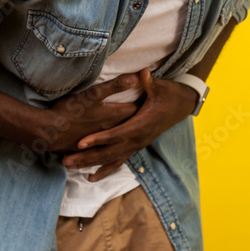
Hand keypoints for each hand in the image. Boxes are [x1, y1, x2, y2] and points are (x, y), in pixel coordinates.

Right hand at [30, 72, 141, 153]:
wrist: (49, 132)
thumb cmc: (71, 110)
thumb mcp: (93, 94)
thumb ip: (115, 86)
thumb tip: (136, 77)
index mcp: (114, 117)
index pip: (136, 109)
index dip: (143, 101)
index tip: (150, 96)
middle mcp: (111, 131)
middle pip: (130, 125)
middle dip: (138, 118)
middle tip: (146, 111)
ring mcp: (102, 142)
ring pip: (120, 140)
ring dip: (127, 134)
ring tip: (134, 131)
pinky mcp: (90, 150)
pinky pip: (106, 151)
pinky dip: (112, 149)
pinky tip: (113, 149)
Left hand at [61, 68, 197, 180]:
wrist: (182, 105)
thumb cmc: (169, 95)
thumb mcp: (160, 87)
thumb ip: (148, 82)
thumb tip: (142, 73)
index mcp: (142, 125)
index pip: (116, 134)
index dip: (99, 138)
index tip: (81, 142)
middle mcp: (139, 138)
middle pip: (109, 151)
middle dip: (87, 156)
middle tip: (67, 160)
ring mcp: (138, 144)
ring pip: (111, 159)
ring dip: (91, 164)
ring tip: (70, 167)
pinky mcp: (136, 146)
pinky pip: (119, 162)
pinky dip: (104, 170)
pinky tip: (90, 177)